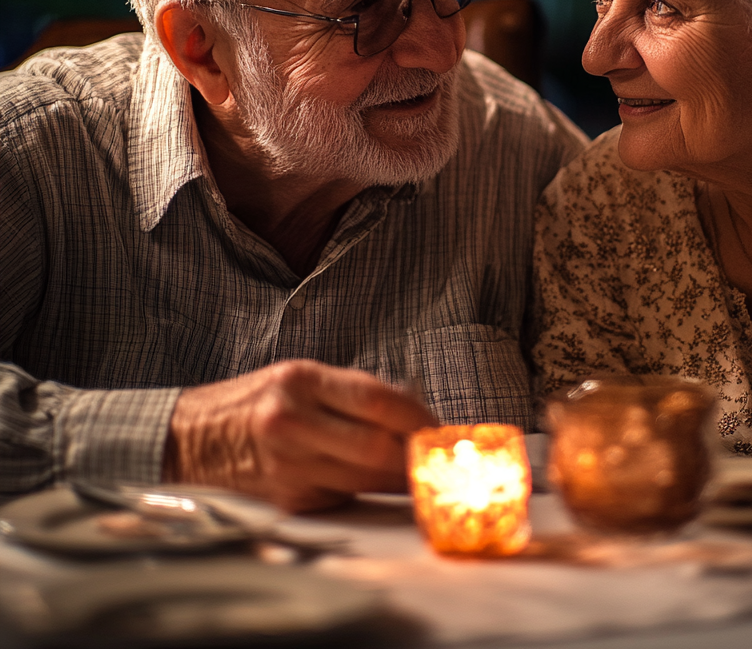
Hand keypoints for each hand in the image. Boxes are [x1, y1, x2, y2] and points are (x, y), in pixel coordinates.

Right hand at [162, 360, 435, 511]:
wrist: (188, 440)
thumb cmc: (254, 401)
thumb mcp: (298, 377)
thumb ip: (351, 392)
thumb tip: (411, 413)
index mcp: (301, 381)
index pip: (379, 400)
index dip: (418, 416)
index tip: (437, 425)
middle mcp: (293, 423)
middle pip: (378, 448)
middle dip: (415, 454)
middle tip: (435, 455)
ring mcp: (288, 466)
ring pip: (365, 480)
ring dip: (398, 478)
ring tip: (416, 468)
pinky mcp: (286, 501)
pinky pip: (342, 497)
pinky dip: (364, 490)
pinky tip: (374, 481)